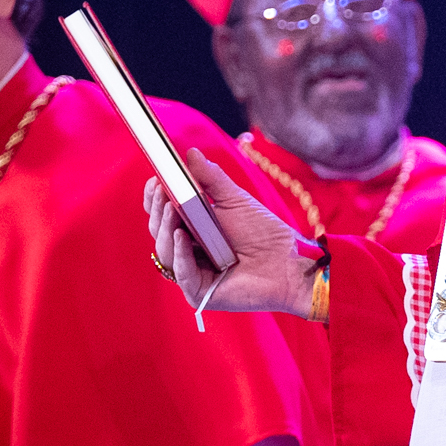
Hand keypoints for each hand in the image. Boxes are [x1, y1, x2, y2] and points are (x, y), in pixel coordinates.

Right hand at [143, 152, 314, 317]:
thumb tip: (189, 153)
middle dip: (158, 211)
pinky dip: (179, 254)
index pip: (163, 214)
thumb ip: (211, 178)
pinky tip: (180, 236)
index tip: (155, 180)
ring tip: (171, 209)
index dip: (155, 199)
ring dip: (165, 229)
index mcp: (192, 229)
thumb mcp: (235, 200)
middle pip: (159, 231)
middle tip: (161, 192)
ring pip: (165, 252)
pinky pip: (182, 273)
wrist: (289, 261)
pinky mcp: (200, 292)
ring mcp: (192, 272)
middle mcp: (187, 251)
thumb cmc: (264, 232)